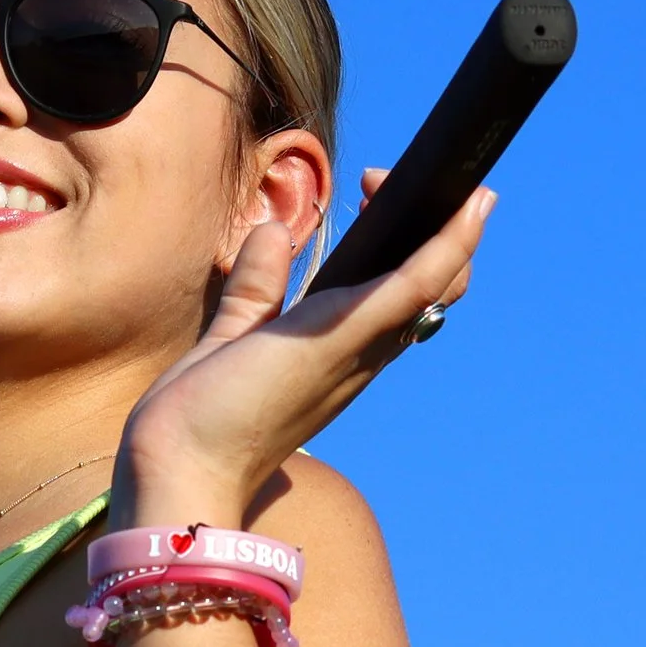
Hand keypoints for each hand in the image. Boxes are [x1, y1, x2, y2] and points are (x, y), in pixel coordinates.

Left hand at [113, 170, 497, 524]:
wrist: (178, 463)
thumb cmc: (200, 416)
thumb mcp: (235, 332)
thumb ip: (258, 284)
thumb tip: (273, 232)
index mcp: (340, 354)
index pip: (400, 297)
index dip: (409, 245)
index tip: (369, 194)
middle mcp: (361, 356)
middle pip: (431, 291)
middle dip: (431, 229)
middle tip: (383, 183)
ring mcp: (356, 348)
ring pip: (434, 285)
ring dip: (448, 228)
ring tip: (451, 183)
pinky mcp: (339, 338)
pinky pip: (410, 288)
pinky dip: (445, 246)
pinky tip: (468, 208)